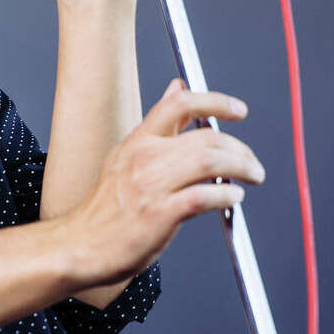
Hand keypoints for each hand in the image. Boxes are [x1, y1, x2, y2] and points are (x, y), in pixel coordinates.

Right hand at [65, 80, 265, 285]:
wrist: (81, 246)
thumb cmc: (106, 209)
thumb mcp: (126, 155)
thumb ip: (157, 125)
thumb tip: (177, 87)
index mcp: (138, 141)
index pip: (179, 104)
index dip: (216, 102)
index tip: (239, 111)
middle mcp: (144, 158)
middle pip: (206, 137)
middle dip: (239, 148)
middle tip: (251, 163)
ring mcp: (151, 186)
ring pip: (210, 161)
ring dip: (241, 167)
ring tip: (252, 176)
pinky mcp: (159, 215)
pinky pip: (203, 196)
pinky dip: (225, 195)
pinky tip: (232, 198)